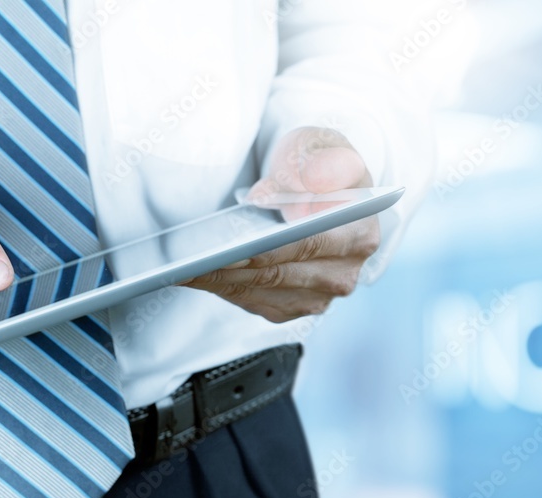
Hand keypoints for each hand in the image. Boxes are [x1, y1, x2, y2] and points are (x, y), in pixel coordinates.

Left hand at [184, 127, 379, 322]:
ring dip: (220, 280)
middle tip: (190, 261)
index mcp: (360, 234)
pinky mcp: (292, 307)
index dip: (266, 248)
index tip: (231, 247)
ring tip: (181, 268)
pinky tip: (192, 275)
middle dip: (232, 267)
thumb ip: (322, 159)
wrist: (308, 188)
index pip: (306, 245)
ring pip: (260, 290)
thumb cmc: (313, 164)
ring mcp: (319, 297)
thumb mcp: (321, 145)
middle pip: (277, 273)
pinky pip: (251, 301)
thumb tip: (311, 179)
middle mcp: (344, 274)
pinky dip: (221, 288)